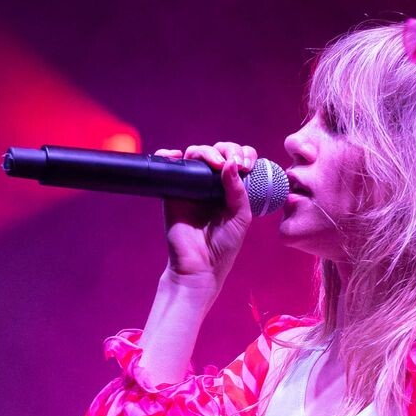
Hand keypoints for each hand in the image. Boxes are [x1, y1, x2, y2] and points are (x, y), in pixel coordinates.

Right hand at [153, 141, 256, 284]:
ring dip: (206, 152)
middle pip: (217, 152)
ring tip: (216, 164)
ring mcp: (191, 186)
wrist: (200, 267)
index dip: (243, 154)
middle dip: (228, 149)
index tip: (247, 164)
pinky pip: (168, 166)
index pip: (236, 160)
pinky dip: (168, 154)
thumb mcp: (240, 217)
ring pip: (195, 154)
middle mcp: (210, 184)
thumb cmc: (223, 246)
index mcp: (230, 189)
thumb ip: (238, 191)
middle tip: (234, 162)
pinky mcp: (172, 191)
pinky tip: (177, 155)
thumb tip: (231, 163)